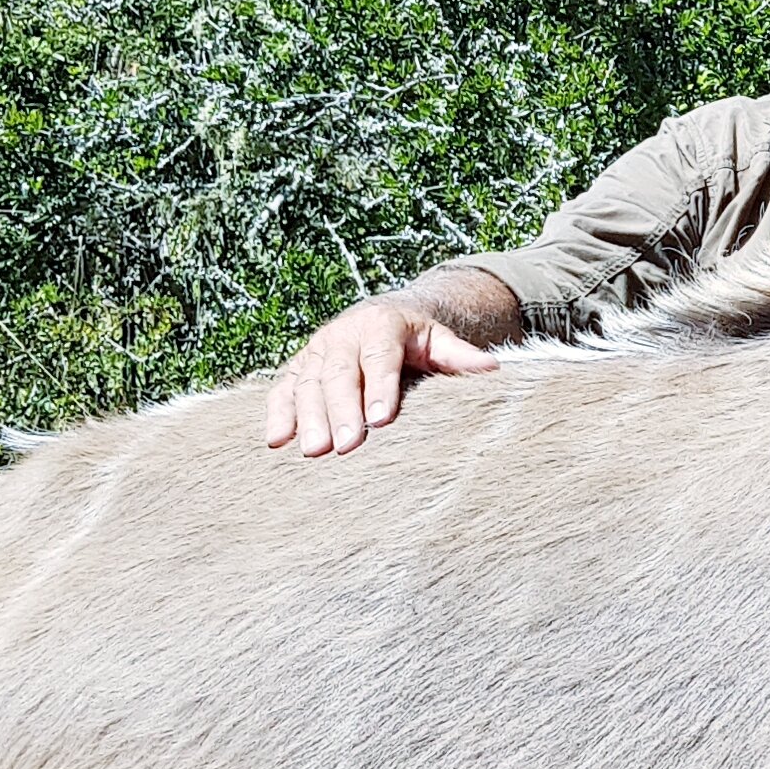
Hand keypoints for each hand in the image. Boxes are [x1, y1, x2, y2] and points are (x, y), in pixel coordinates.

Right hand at [263, 295, 500, 455]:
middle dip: (341, 411)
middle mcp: (343, 335)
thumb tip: (493, 369)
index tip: (382, 420)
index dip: (379, 388)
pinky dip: (278, 414)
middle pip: (339, 375)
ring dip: (309, 418)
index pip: (379, 358)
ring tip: (314, 452)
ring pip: (308, 384)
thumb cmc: (414, 338)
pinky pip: (283, 390)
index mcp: (380, 325)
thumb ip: (460, 356)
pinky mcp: (297, 369)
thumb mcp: (438, 340)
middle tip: (346, 447)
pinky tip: (276, 441)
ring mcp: (316, 352)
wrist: (380, 316)